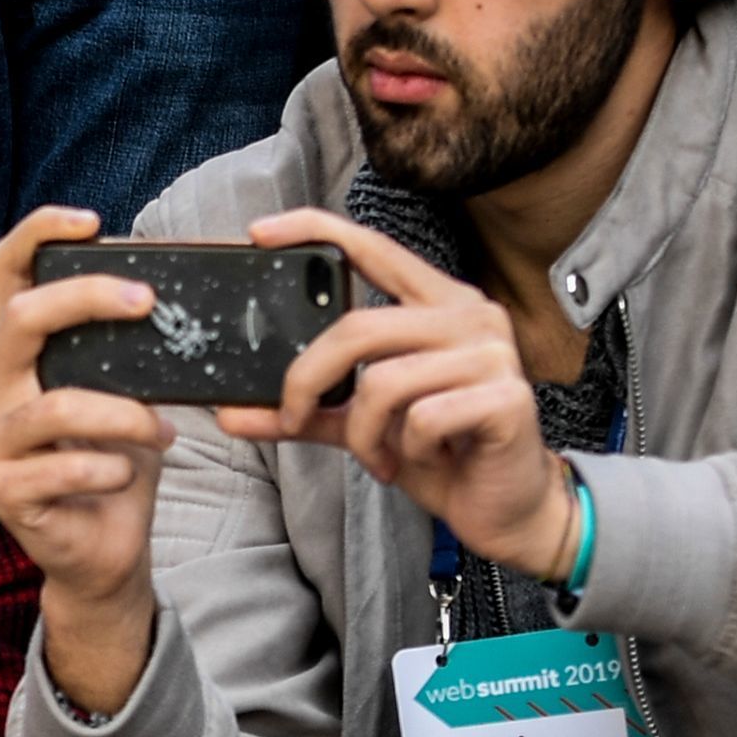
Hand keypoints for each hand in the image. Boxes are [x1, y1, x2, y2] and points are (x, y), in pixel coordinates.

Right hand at [0, 204, 175, 714]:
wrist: (105, 548)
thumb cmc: (116, 461)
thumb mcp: (130, 390)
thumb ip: (131, 346)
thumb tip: (172, 288)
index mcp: (16, 356)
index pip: (6, 275)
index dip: (39, 234)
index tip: (93, 222)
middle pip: (21, 321)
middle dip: (90, 300)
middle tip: (150, 305)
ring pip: (54, 405)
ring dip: (123, 416)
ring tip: (160, 430)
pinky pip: (62, 467)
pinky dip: (110, 468)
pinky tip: (125, 473)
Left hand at [227, 206, 580, 581]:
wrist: (503, 504)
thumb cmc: (438, 452)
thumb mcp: (361, 425)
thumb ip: (307, 411)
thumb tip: (230, 412)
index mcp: (436, 306)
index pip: (375, 250)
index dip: (317, 232)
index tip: (260, 235)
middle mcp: (469, 317)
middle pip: (357, 329)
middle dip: (308, 382)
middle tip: (296, 419)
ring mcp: (492, 353)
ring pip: (383, 383)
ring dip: (363, 434)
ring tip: (382, 455)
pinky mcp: (506, 397)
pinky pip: (421, 419)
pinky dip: (406, 452)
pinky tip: (428, 459)